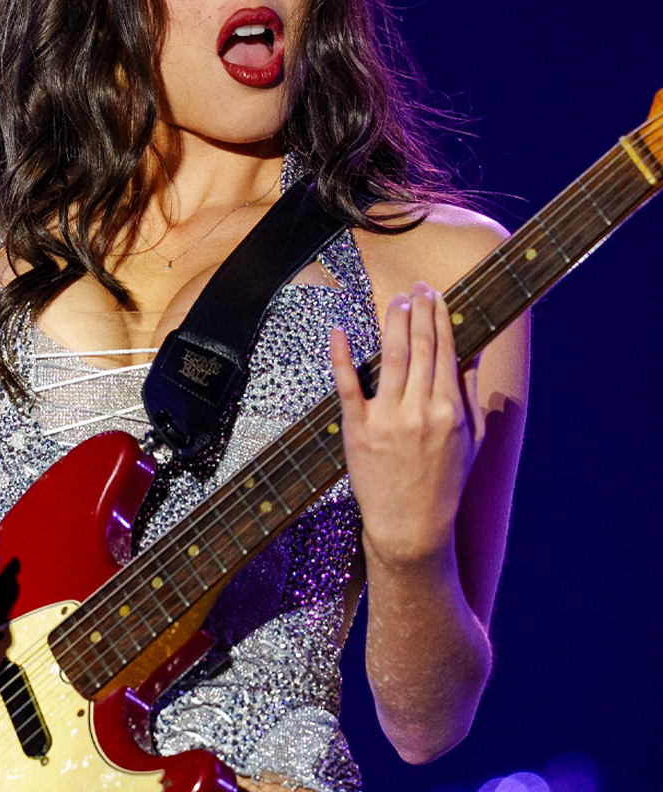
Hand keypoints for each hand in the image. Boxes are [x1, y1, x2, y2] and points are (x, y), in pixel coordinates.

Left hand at [330, 282, 478, 571]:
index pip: (445, 351)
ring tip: (395, 302)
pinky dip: (342, 356)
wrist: (412, 525)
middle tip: (416, 288)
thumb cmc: (444, 482)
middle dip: (418, 311)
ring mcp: (388, 419)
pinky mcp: (358, 429)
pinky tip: (340, 331)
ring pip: (390, 358)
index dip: (439, 318)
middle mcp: (420, 410)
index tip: (436, 294)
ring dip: (392, 324)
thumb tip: (473, 353)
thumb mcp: (471, 439)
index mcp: (450, 410)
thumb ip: (470, 394)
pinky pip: (348, 385)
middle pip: (419, 347)